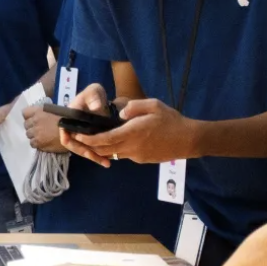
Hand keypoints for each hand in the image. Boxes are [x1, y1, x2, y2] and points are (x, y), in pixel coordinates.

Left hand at [22, 104, 64, 152]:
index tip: (34, 118)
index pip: (25, 112)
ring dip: (34, 135)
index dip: (29, 116)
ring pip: (28, 135)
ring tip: (42, 136)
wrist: (73, 131)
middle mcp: (34, 121)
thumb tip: (43, 116)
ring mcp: (35, 132)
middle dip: (32, 127)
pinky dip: (36, 143)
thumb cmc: (68, 119)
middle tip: (40, 129)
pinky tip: (44, 142)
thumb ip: (46, 113)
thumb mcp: (56, 111)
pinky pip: (32, 143)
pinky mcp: (38, 143)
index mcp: (39, 111)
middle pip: (26, 125)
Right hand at [60, 84, 122, 165]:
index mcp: (69, 118)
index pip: (64, 132)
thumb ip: (93, 97)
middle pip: (74, 145)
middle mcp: (72, 129)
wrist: (99, 101)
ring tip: (107, 163)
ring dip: (94, 157)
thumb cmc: (93, 94)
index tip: (72, 143)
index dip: (67, 139)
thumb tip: (96, 108)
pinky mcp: (88, 140)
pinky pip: (91, 150)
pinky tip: (108, 160)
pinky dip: (98, 156)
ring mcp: (80, 136)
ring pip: (83, 150)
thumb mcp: (93, 91)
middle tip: (97, 158)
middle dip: (85, 153)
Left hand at [64, 97, 198, 167]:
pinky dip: (115, 149)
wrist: (189, 140)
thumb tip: (119, 112)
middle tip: (79, 137)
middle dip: (89, 145)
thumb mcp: (153, 105)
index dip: (88, 139)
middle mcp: (131, 147)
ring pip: (113, 154)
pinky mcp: (142, 160)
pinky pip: (124, 155)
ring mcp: (136, 156)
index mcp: (132, 132)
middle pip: (104, 150)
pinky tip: (117, 140)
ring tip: (93, 138)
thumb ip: (134, 106)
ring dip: (102, 148)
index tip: (77, 134)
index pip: (104, 139)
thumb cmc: (172, 120)